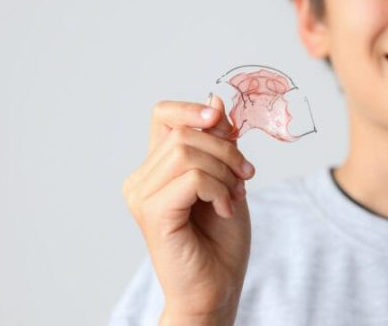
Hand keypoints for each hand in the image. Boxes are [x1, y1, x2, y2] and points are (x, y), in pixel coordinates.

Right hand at [122, 95, 253, 323]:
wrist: (217, 287)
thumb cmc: (220, 239)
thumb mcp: (228, 177)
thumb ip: (219, 143)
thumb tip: (216, 101)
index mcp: (157, 168)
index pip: (163, 114)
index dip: (193, 109)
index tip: (223, 122)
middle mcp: (142, 179)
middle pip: (185, 132)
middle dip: (226, 149)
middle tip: (245, 175)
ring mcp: (142, 196)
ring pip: (188, 152)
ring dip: (225, 171)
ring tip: (233, 196)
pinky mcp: (153, 213)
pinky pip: (192, 178)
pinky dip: (218, 189)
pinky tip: (225, 209)